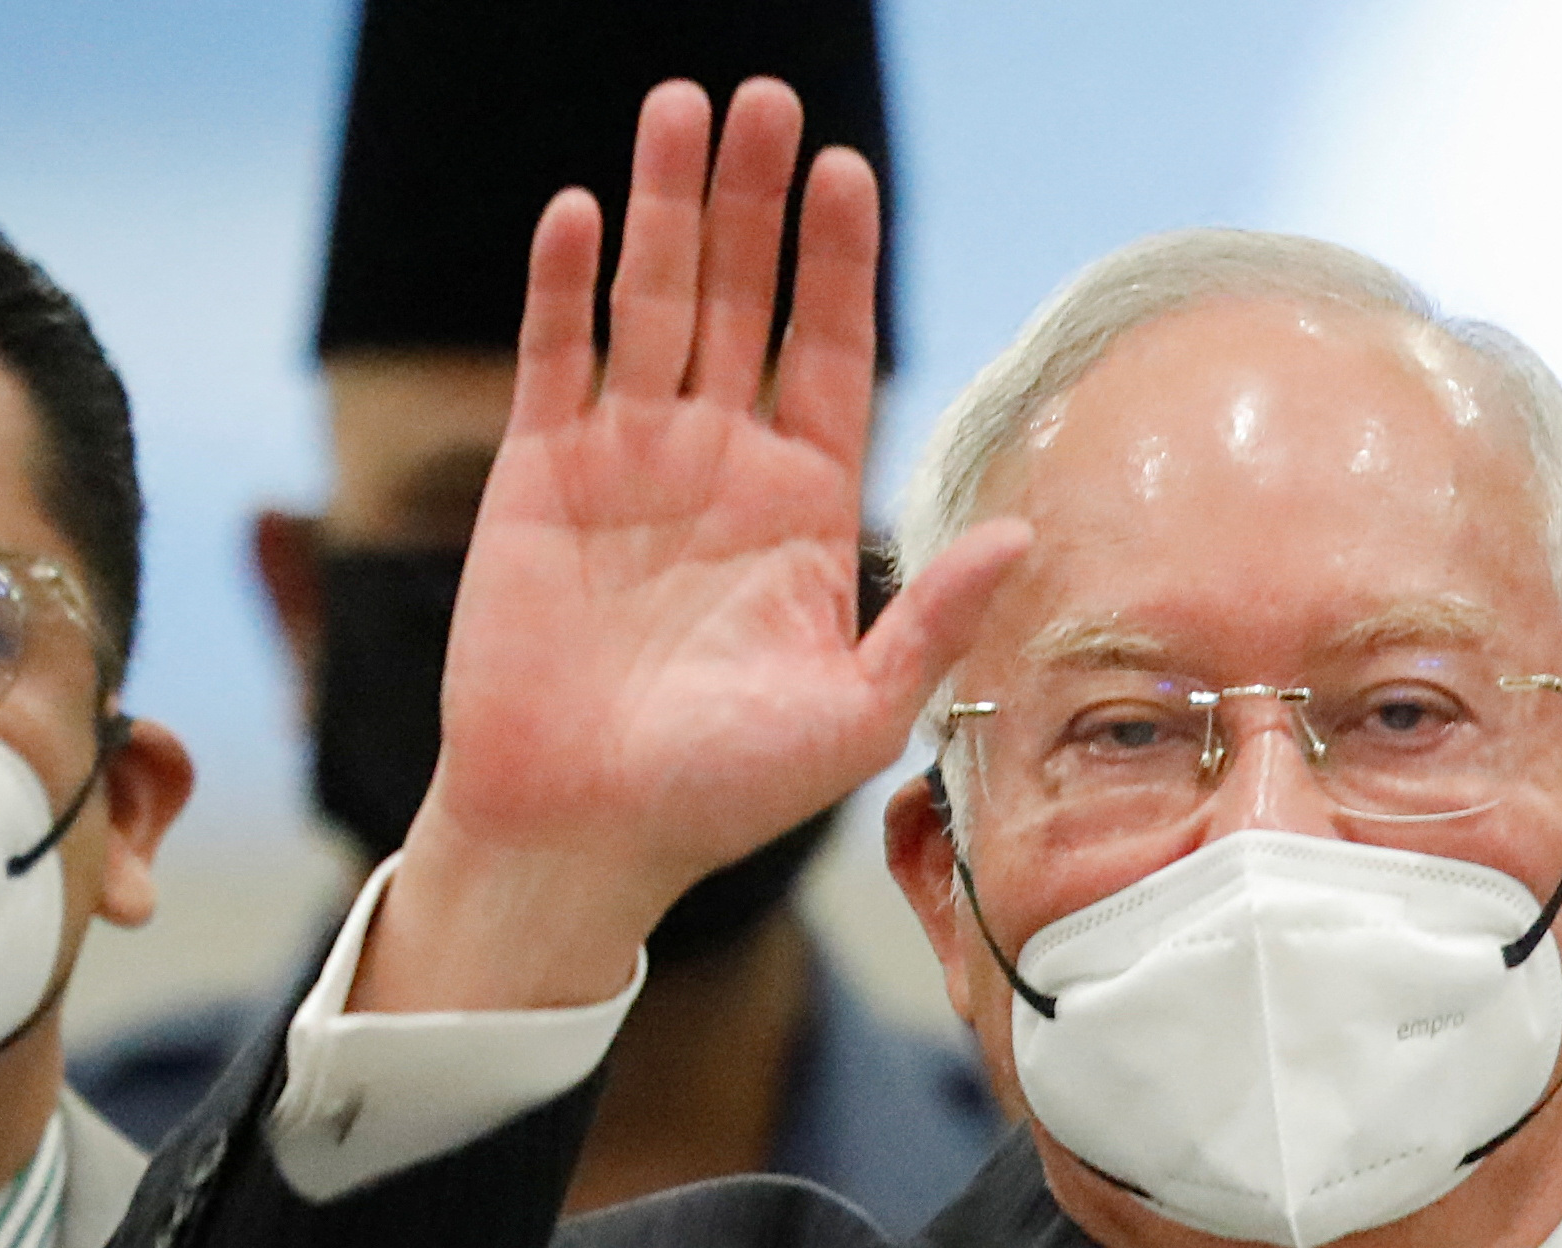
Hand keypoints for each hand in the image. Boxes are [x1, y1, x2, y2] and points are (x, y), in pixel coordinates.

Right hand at [363, 79, 1029, 1012]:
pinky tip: (581, 213)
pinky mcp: (539, 476)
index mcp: (801, 505)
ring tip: (681, 106)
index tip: (849, 175)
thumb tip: (1022, 533)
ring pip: (653, 304)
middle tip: (769, 102)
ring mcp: (626, 460)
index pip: (829, 353)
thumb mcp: (856, 714)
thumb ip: (930, 619)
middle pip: (744, 301)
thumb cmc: (723, 792)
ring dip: (666, 207)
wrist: (582, 832)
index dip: (838, 264)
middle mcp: (719, 464)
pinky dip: (565, 286)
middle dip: (756, 202)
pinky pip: (556, 359)